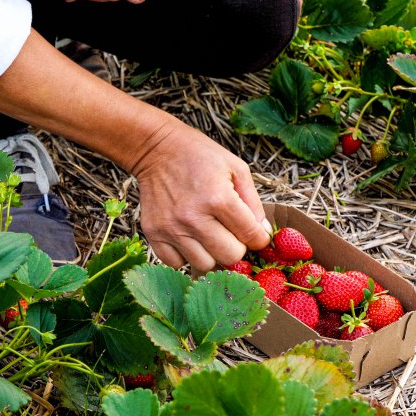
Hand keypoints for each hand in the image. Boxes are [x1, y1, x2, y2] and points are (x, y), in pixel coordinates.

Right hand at [131, 123, 271, 272]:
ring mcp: (172, 228)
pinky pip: (176, 264)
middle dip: (236, 247)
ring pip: (204, 265)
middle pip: (229, 257)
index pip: (251, 236)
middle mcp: (194, 218)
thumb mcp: (236, 168)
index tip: (254, 234)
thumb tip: (262, 233)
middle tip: (230, 234)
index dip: (258, 238)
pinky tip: (189, 239)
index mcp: (219, 198)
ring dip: (211, 254)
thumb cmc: (200, 156)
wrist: (157, 150)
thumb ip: (253, 203)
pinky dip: (185, 256)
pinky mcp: (153, 234)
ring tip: (208, 236)